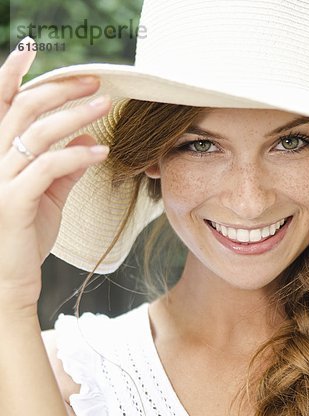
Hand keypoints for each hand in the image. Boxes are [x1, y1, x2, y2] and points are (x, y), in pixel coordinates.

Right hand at [0, 38, 111, 314]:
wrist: (10, 278)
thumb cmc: (25, 236)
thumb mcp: (47, 195)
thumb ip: (64, 166)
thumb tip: (86, 138)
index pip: (0, 105)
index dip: (11, 75)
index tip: (31, 50)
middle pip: (24, 110)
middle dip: (60, 90)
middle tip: (94, 84)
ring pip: (37, 133)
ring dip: (75, 116)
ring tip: (104, 106)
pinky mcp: (12, 201)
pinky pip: (48, 167)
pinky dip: (77, 156)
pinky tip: (100, 153)